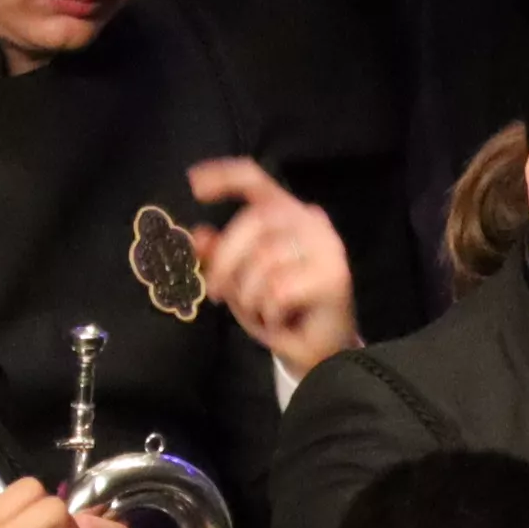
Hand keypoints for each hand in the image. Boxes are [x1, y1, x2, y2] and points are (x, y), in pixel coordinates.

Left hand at [185, 157, 358, 376]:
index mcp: (287, 213)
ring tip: (258, 313)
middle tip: (214, 295)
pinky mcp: (334, 275)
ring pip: (266, 258)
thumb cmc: (282, 311)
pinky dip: (269, 311)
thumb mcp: (240, 282)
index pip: (255, 180)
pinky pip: (280, 288)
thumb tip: (198, 236)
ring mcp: (327, 246)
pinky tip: (277, 321)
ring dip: (249, 295)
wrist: (321, 351)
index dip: (223, 177)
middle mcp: (311, 220)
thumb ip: (221, 256)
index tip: (194, 186)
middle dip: (226, 261)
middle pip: (255, 221)